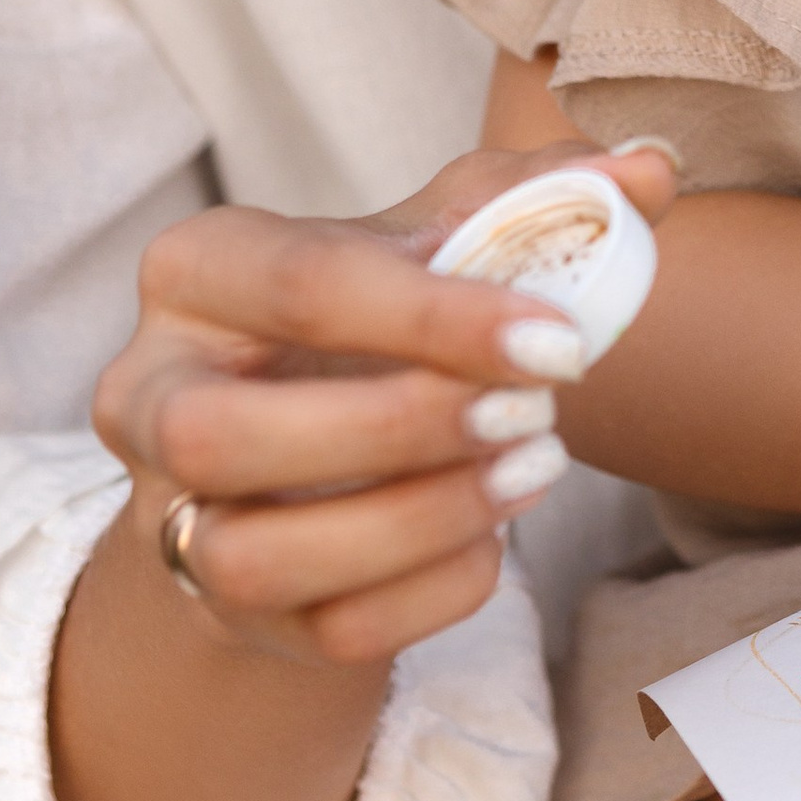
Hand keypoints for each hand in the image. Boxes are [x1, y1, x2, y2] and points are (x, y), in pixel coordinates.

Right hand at [92, 138, 677, 667]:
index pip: (301, 287)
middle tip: (532, 412)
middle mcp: (149, 394)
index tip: (560, 339)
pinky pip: (324, 630)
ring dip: (415, 523)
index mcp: (198, 270)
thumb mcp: (443, 233)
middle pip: (222, 435)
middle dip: (395, 430)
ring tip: (531, 469)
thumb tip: (651, 170)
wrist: (312, 438)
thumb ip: (542, 197)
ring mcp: (171, 516)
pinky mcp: (228, 611)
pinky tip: (495, 534)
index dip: (438, 316)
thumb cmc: (379, 312)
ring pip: (252, 557)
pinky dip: (430, 591)